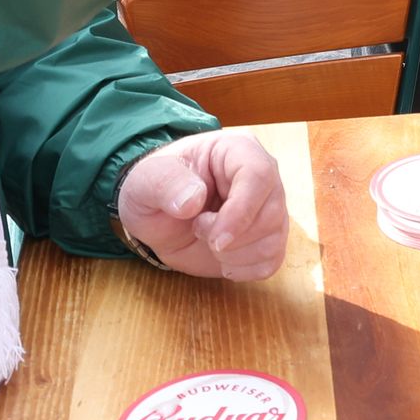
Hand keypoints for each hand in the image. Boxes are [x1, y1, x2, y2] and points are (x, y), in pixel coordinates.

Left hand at [114, 129, 287, 280]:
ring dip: (235, 255)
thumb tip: (193, 200)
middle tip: (198, 230)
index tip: (215, 240)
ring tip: (207, 241)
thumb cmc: (155, 189)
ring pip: (273, 240)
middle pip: (271, 212)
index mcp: (236, 150)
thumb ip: (165, 183)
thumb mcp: (146, 181)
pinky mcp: (268, 237)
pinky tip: (221, 259)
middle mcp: (261, 176)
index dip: (241, 211)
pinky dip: (243, 269)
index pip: (259, 174)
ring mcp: (268, 208)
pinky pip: (271, 261)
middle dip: (232, 238)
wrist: (157, 217)